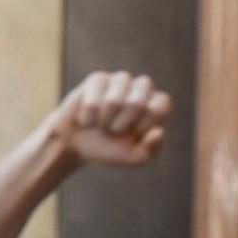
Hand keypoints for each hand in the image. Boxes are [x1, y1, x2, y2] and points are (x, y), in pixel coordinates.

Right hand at [50, 70, 170, 170]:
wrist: (76, 145)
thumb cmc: (109, 149)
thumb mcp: (133, 158)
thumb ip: (151, 149)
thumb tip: (159, 131)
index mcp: (155, 104)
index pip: (160, 105)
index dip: (145, 123)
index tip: (134, 133)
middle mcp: (141, 88)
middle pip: (137, 102)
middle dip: (122, 123)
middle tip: (115, 130)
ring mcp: (120, 80)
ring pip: (113, 101)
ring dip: (104, 120)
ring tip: (101, 123)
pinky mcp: (98, 78)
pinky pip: (93, 102)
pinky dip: (88, 118)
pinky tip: (87, 119)